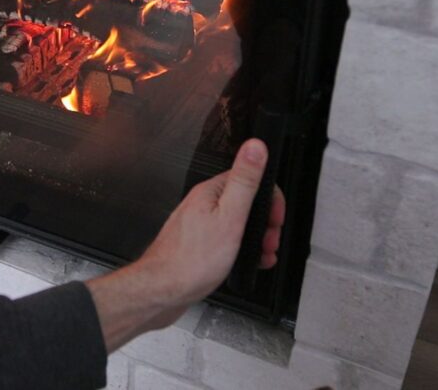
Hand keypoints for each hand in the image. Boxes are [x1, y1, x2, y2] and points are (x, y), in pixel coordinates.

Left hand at [85, 139, 284, 351]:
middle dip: (264, 222)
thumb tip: (255, 146)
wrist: (162, 291)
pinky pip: (227, 241)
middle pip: (244, 203)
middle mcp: (202, 206)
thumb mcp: (229, 218)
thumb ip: (244, 181)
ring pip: (237, 224)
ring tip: (262, 254)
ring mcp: (199, 226)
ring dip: (256, 238)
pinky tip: (247, 263)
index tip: (274, 218)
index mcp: (210, 193)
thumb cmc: (192, 260)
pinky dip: (242, 250)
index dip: (268, 199)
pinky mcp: (199, 245)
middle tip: (270, 241)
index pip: (248, 180)